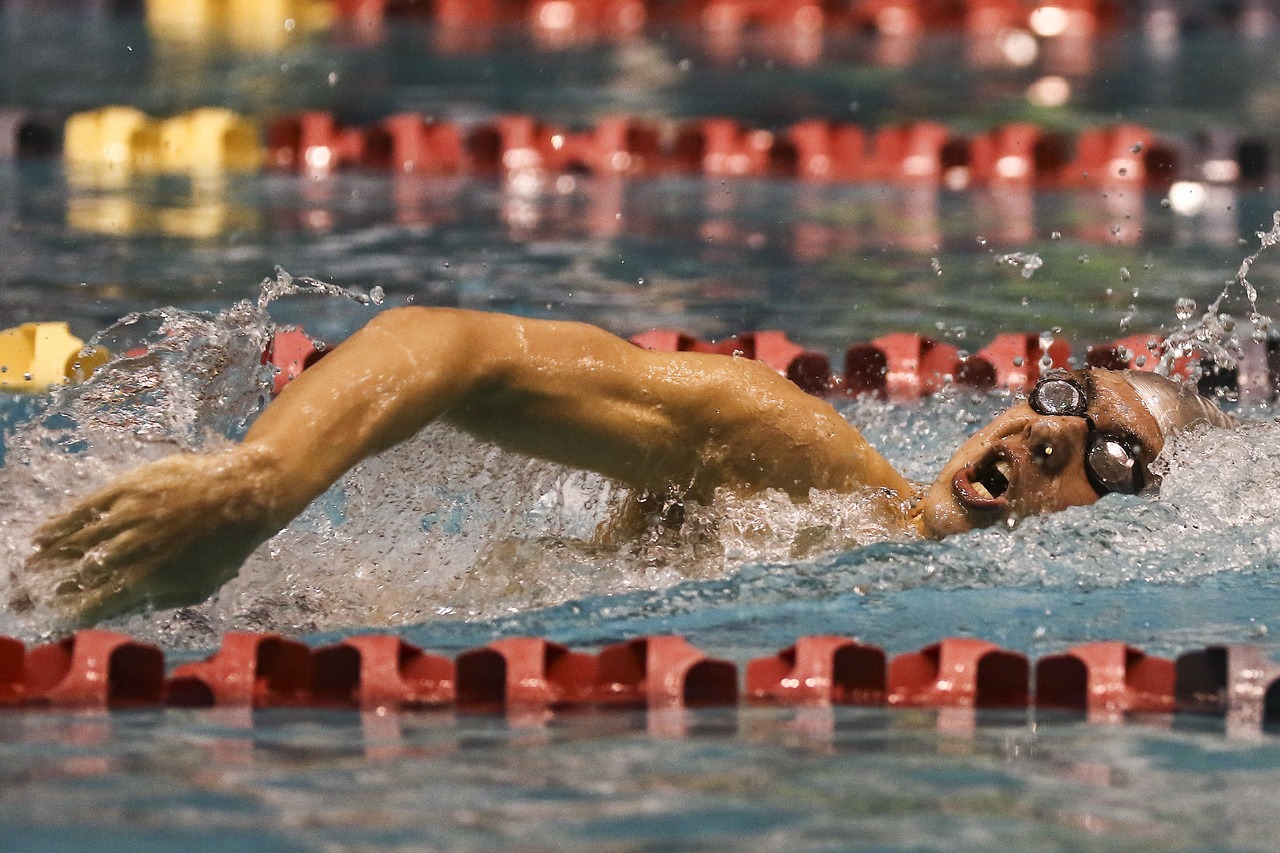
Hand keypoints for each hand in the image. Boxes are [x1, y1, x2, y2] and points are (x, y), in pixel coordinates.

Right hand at [23, 447, 284, 624]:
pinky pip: (85, 508)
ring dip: (47, 557)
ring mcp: (127, 516)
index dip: (67, 611)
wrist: (245, 493)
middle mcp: (132, 549)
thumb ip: (158, 600)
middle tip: (22, 598)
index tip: (49, 616)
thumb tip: (122, 610)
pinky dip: (60, 523)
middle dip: (45, 588)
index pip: (95, 602)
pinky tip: (42, 534)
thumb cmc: (227, 545)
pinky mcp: (128, 488)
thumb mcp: (199, 586)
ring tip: (29, 568)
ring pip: (75, 540)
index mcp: (149, 579)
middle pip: (76, 573)